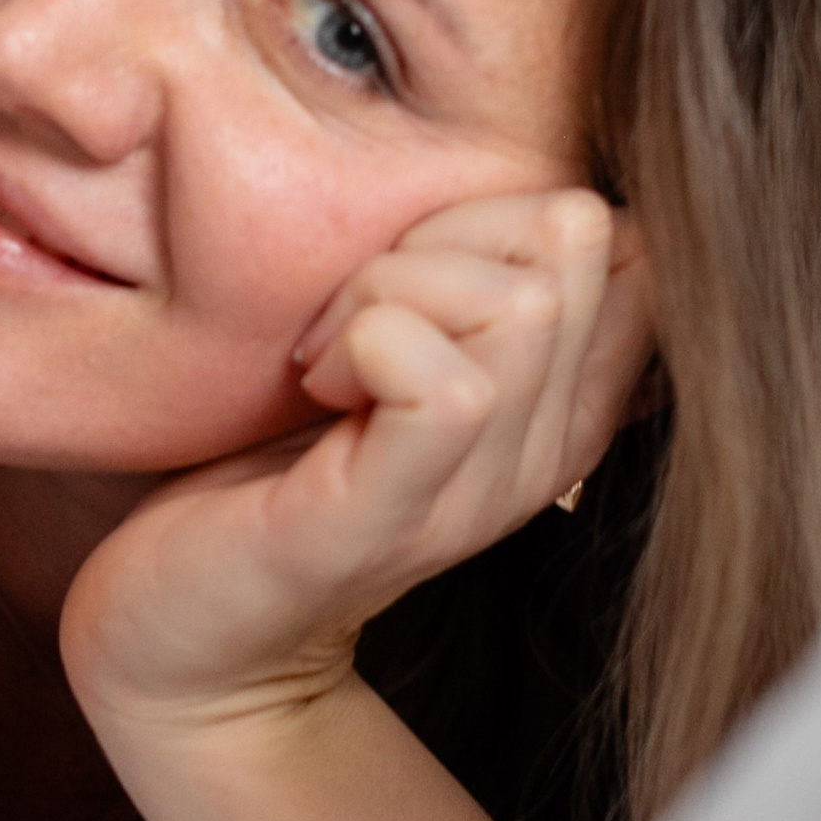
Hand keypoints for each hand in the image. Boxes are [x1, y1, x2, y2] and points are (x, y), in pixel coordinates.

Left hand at [61, 189, 652, 740]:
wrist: (189, 632)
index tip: (412, 275)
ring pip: (518, 300)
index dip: (509, 211)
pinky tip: (318, 386)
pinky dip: (364, 342)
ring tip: (324, 359)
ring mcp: (477, 492)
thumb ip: (467, 271)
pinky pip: (446, 386)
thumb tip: (538, 188)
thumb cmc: (276, 460)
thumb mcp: (392, 340)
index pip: (631, 233)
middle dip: (438, 238)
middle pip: (574, 237)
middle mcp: (548, 448)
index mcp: (563, 400)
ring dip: (387, 291)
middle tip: (348, 317)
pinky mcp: (388, 521)